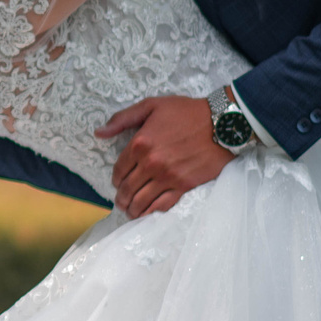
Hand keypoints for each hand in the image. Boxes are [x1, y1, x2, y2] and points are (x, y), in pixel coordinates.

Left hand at [96, 95, 232, 215]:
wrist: (222, 123)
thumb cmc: (186, 112)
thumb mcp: (151, 106)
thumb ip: (122, 119)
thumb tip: (99, 132)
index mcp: (140, 143)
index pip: (119, 169)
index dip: (116, 179)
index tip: (117, 183)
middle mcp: (151, 163)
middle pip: (128, 188)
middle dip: (121, 198)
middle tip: (120, 202)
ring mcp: (168, 177)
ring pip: (142, 200)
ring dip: (132, 209)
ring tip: (130, 212)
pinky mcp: (184, 186)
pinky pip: (163, 205)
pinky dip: (151, 212)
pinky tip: (147, 214)